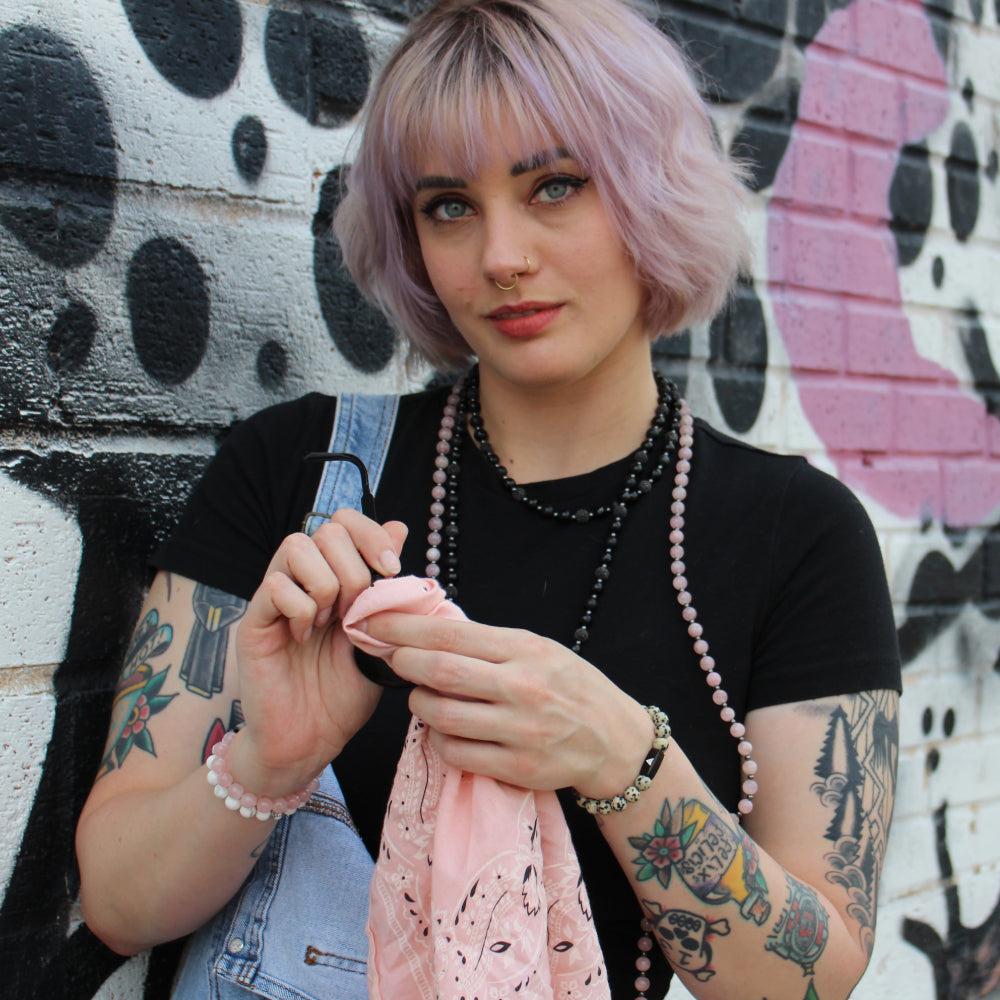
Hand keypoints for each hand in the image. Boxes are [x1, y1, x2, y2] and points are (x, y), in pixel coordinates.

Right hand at [233, 510, 407, 791]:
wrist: (311, 742)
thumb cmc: (344, 694)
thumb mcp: (380, 638)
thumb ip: (388, 587)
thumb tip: (399, 529)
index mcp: (334, 579)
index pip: (344, 522)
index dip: (371, 534)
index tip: (391, 569)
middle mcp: (303, 581)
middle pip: (326, 530)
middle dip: (354, 567)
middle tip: (355, 611)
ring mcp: (276, 599)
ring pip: (297, 546)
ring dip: (326, 583)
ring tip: (329, 622)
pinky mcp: (255, 622)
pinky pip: (275, 585)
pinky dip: (300, 608)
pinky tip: (304, 637)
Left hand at [363, 611, 651, 796]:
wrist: (614, 740)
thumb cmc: (570, 686)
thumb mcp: (540, 649)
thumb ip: (491, 643)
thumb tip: (431, 631)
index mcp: (526, 649)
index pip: (453, 633)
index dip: (408, 627)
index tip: (376, 621)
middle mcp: (523, 687)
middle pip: (442, 672)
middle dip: (405, 663)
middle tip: (391, 658)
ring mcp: (520, 730)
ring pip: (443, 716)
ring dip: (419, 704)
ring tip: (421, 697)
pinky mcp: (517, 767)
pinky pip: (457, 753)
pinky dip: (439, 739)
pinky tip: (445, 729)